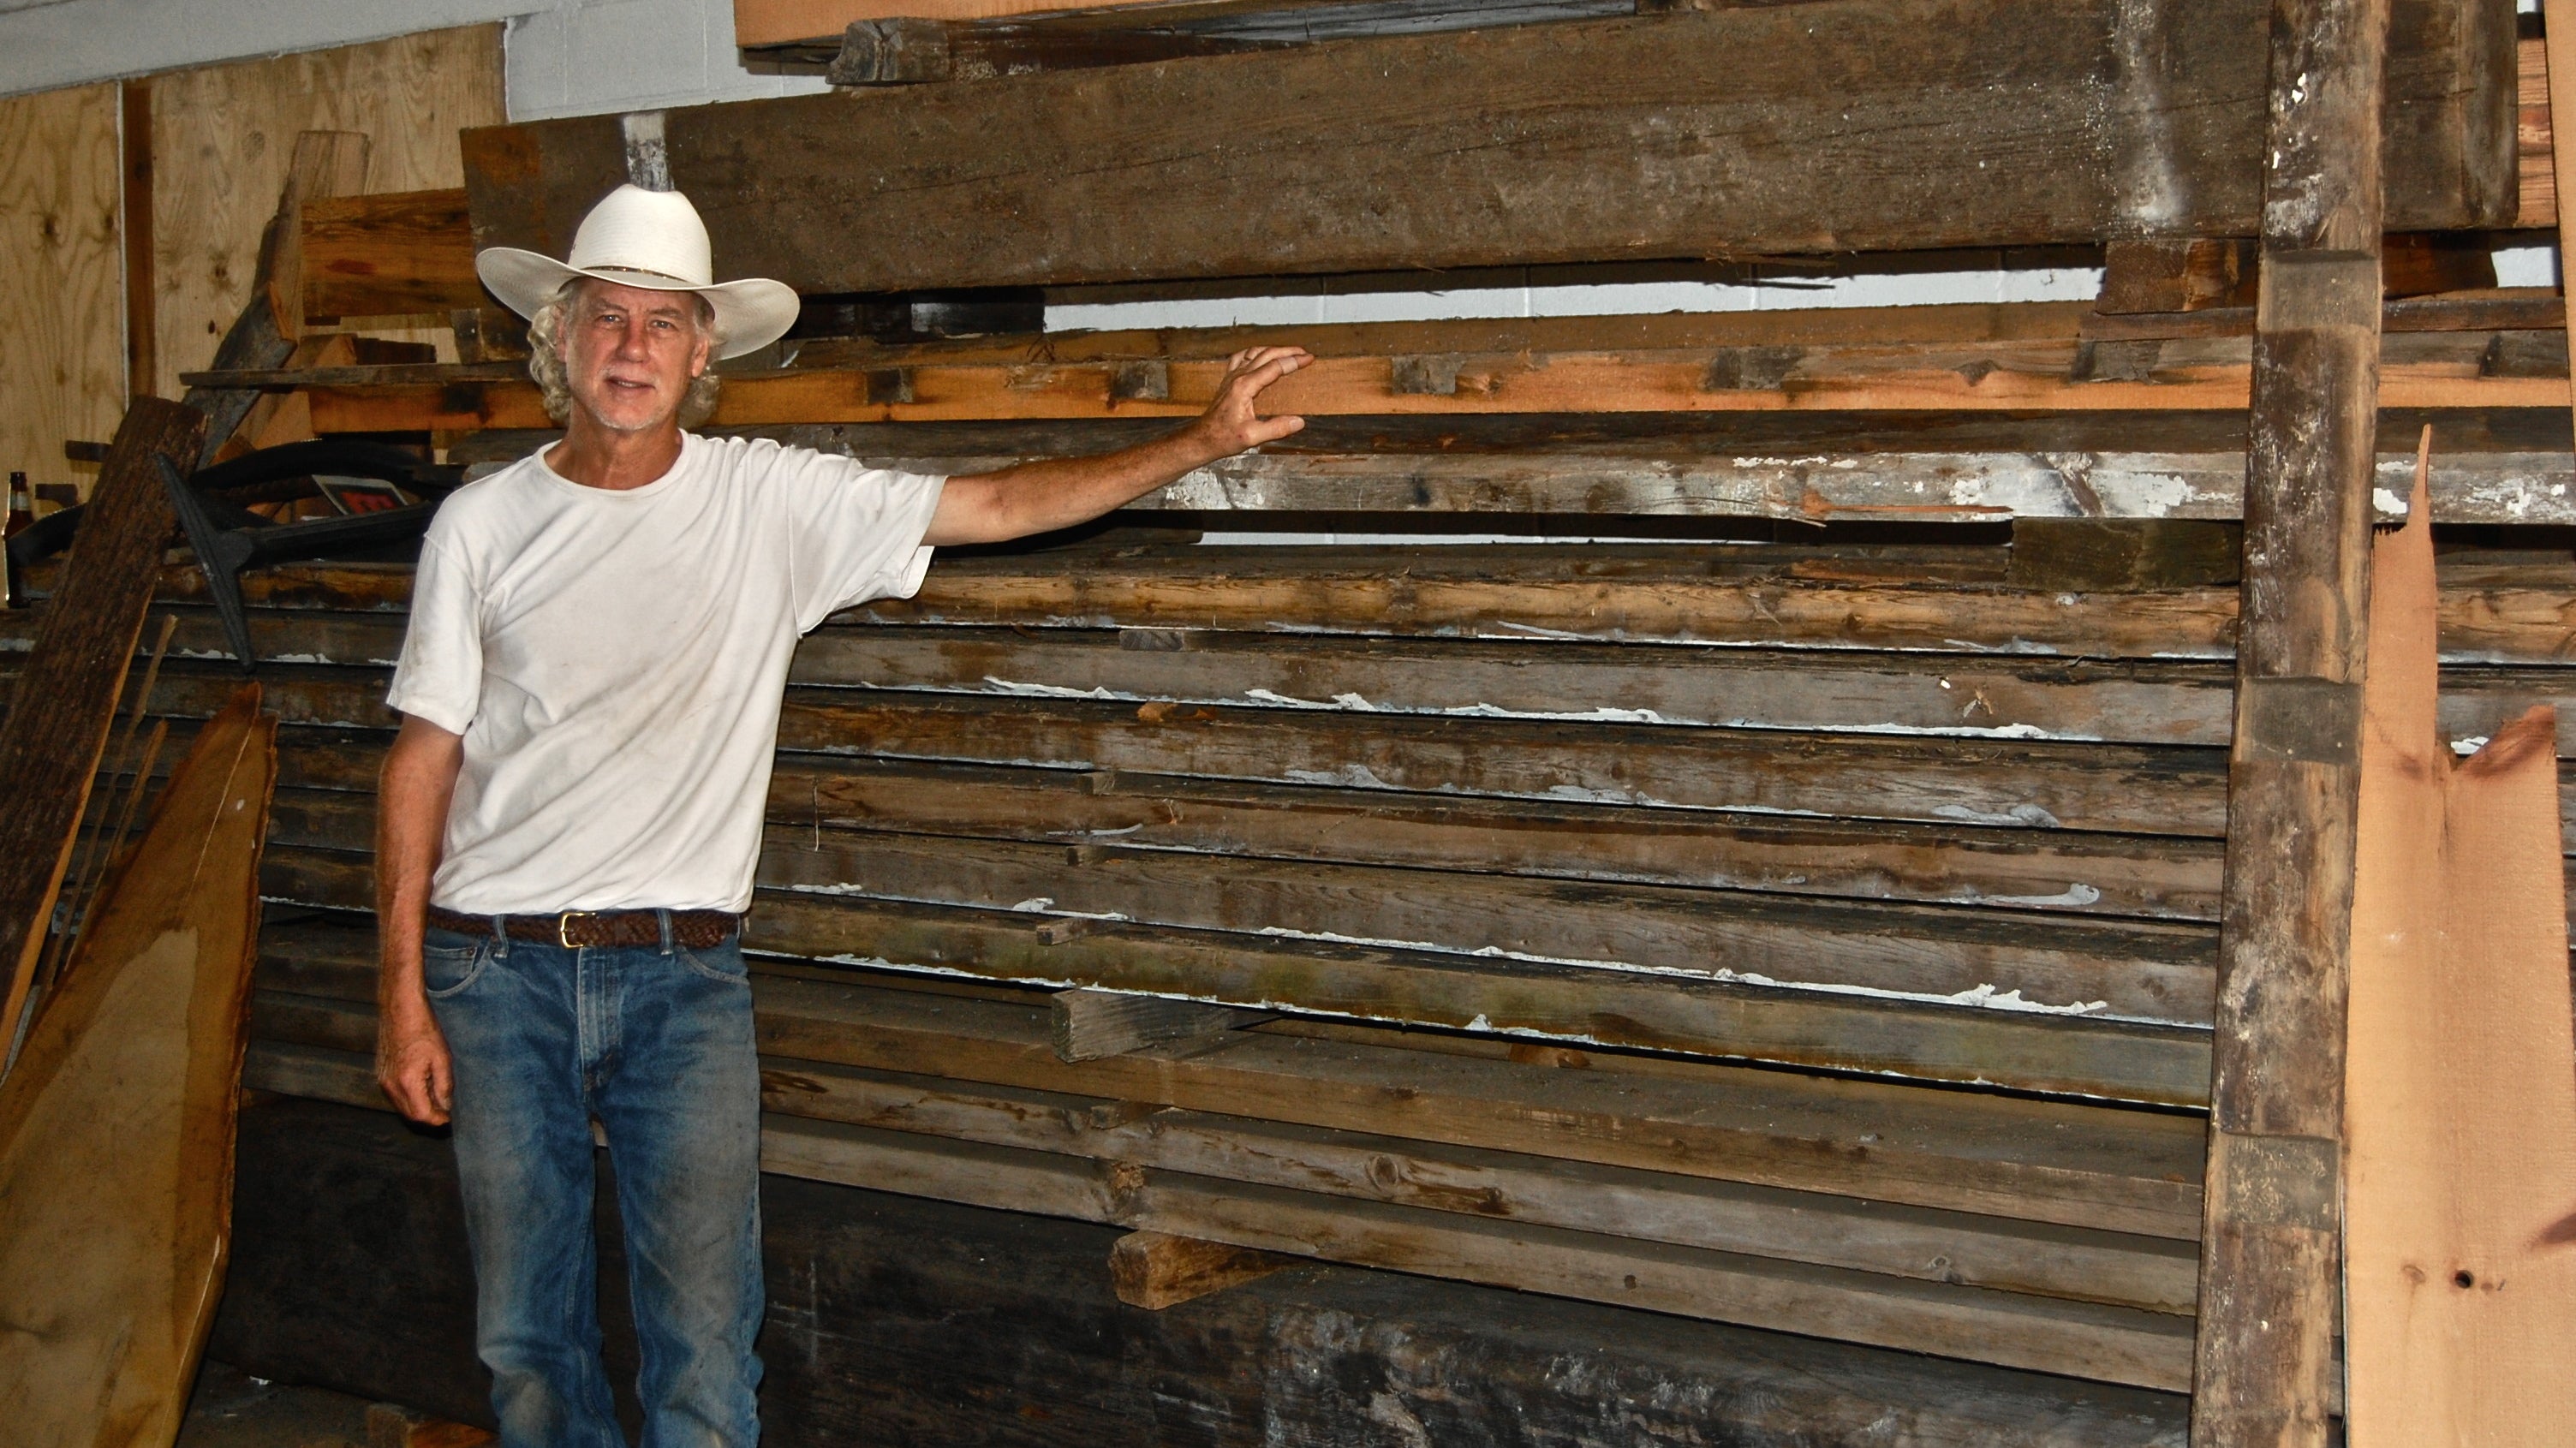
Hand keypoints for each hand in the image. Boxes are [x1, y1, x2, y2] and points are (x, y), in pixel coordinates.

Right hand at [376, 999, 453, 1124]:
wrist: (400, 1011)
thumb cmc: (424, 1031)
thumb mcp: (443, 1059)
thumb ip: (444, 1086)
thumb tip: (446, 1106)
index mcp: (407, 1082)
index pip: (422, 1115)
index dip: (437, 1120)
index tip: (449, 1119)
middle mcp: (390, 1085)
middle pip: (410, 1115)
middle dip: (429, 1117)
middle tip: (445, 1112)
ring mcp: (383, 1080)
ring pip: (402, 1107)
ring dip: (419, 1108)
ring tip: (437, 1100)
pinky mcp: (380, 1074)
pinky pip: (395, 1095)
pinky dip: (409, 1098)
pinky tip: (423, 1088)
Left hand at [1190, 346, 1309, 455]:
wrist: (1203, 439)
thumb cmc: (1223, 438)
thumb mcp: (1252, 437)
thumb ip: (1276, 429)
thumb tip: (1299, 422)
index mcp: (1244, 387)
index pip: (1274, 367)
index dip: (1293, 361)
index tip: (1309, 359)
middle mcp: (1237, 377)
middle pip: (1266, 354)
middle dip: (1287, 351)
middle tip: (1304, 353)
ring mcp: (1231, 377)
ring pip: (1254, 353)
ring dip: (1272, 349)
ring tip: (1288, 352)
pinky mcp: (1228, 380)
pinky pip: (1241, 358)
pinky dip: (1255, 353)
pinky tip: (1260, 355)